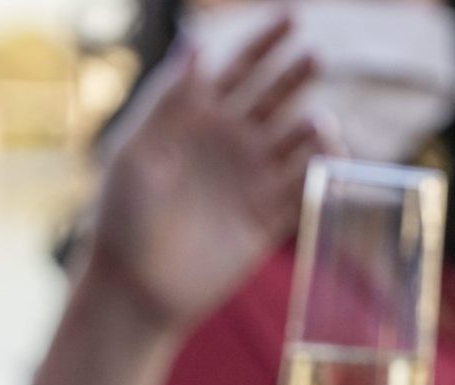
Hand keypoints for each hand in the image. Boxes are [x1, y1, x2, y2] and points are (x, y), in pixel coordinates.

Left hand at [82, 16, 326, 333]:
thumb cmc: (123, 216)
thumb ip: (170, 100)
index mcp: (195, 119)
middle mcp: (229, 144)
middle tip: (315, 58)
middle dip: (296, 75)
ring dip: (313, 128)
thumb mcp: (137, 148)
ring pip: (296, 142)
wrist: (136, 286)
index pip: (239, 68)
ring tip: (319, 123)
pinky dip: (321, 173)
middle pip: (275, 98)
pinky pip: (304, 189)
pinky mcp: (268, 220)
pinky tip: (331, 159)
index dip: (266, 40)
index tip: (294, 16)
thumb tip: (196, 45)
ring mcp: (251, 181)